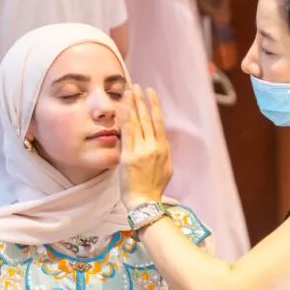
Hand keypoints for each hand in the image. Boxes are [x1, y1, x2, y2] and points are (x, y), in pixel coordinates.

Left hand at [121, 84, 171, 205]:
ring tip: (129, 91)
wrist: (145, 202)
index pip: (159, 122)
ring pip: (138, 122)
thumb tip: (161, 140)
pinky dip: (125, 118)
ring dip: (133, 104)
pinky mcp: (129, 156)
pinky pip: (127, 133)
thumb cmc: (154, 188)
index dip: (155, 106)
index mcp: (163, 149)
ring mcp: (142, 151)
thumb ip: (163, 152)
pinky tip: (122, 107)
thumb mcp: (166, 168)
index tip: (150, 94)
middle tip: (138, 86)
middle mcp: (154, 147)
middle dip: (142, 101)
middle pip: (148, 118)